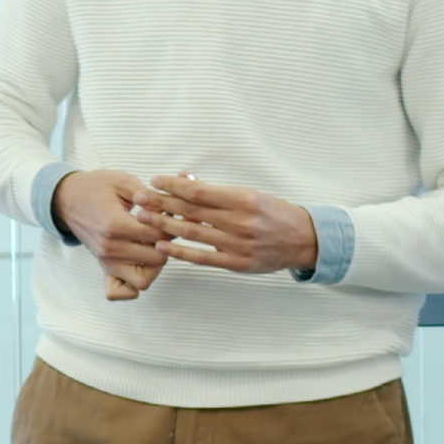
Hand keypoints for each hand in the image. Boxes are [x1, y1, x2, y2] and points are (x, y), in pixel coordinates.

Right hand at [52, 169, 166, 301]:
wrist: (66, 199)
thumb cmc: (95, 188)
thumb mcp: (123, 182)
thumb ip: (149, 196)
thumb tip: (172, 208)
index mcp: (115, 225)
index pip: (159, 236)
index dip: (171, 224)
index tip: (169, 214)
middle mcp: (110, 248)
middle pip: (157, 259)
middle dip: (167, 244)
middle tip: (164, 229)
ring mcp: (106, 261)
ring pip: (145, 279)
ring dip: (154, 263)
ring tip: (152, 244)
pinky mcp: (104, 267)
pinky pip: (122, 290)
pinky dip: (133, 284)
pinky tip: (139, 264)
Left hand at [139, 175, 318, 275]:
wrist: (304, 240)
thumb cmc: (274, 213)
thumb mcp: (250, 194)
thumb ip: (218, 192)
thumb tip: (186, 181)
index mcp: (244, 200)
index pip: (199, 192)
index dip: (173, 185)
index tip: (155, 180)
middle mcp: (240, 222)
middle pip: (191, 211)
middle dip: (161, 203)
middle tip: (138, 198)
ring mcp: (237, 244)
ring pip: (193, 233)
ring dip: (164, 225)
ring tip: (143, 218)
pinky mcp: (237, 263)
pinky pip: (202, 257)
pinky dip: (180, 252)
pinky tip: (162, 245)